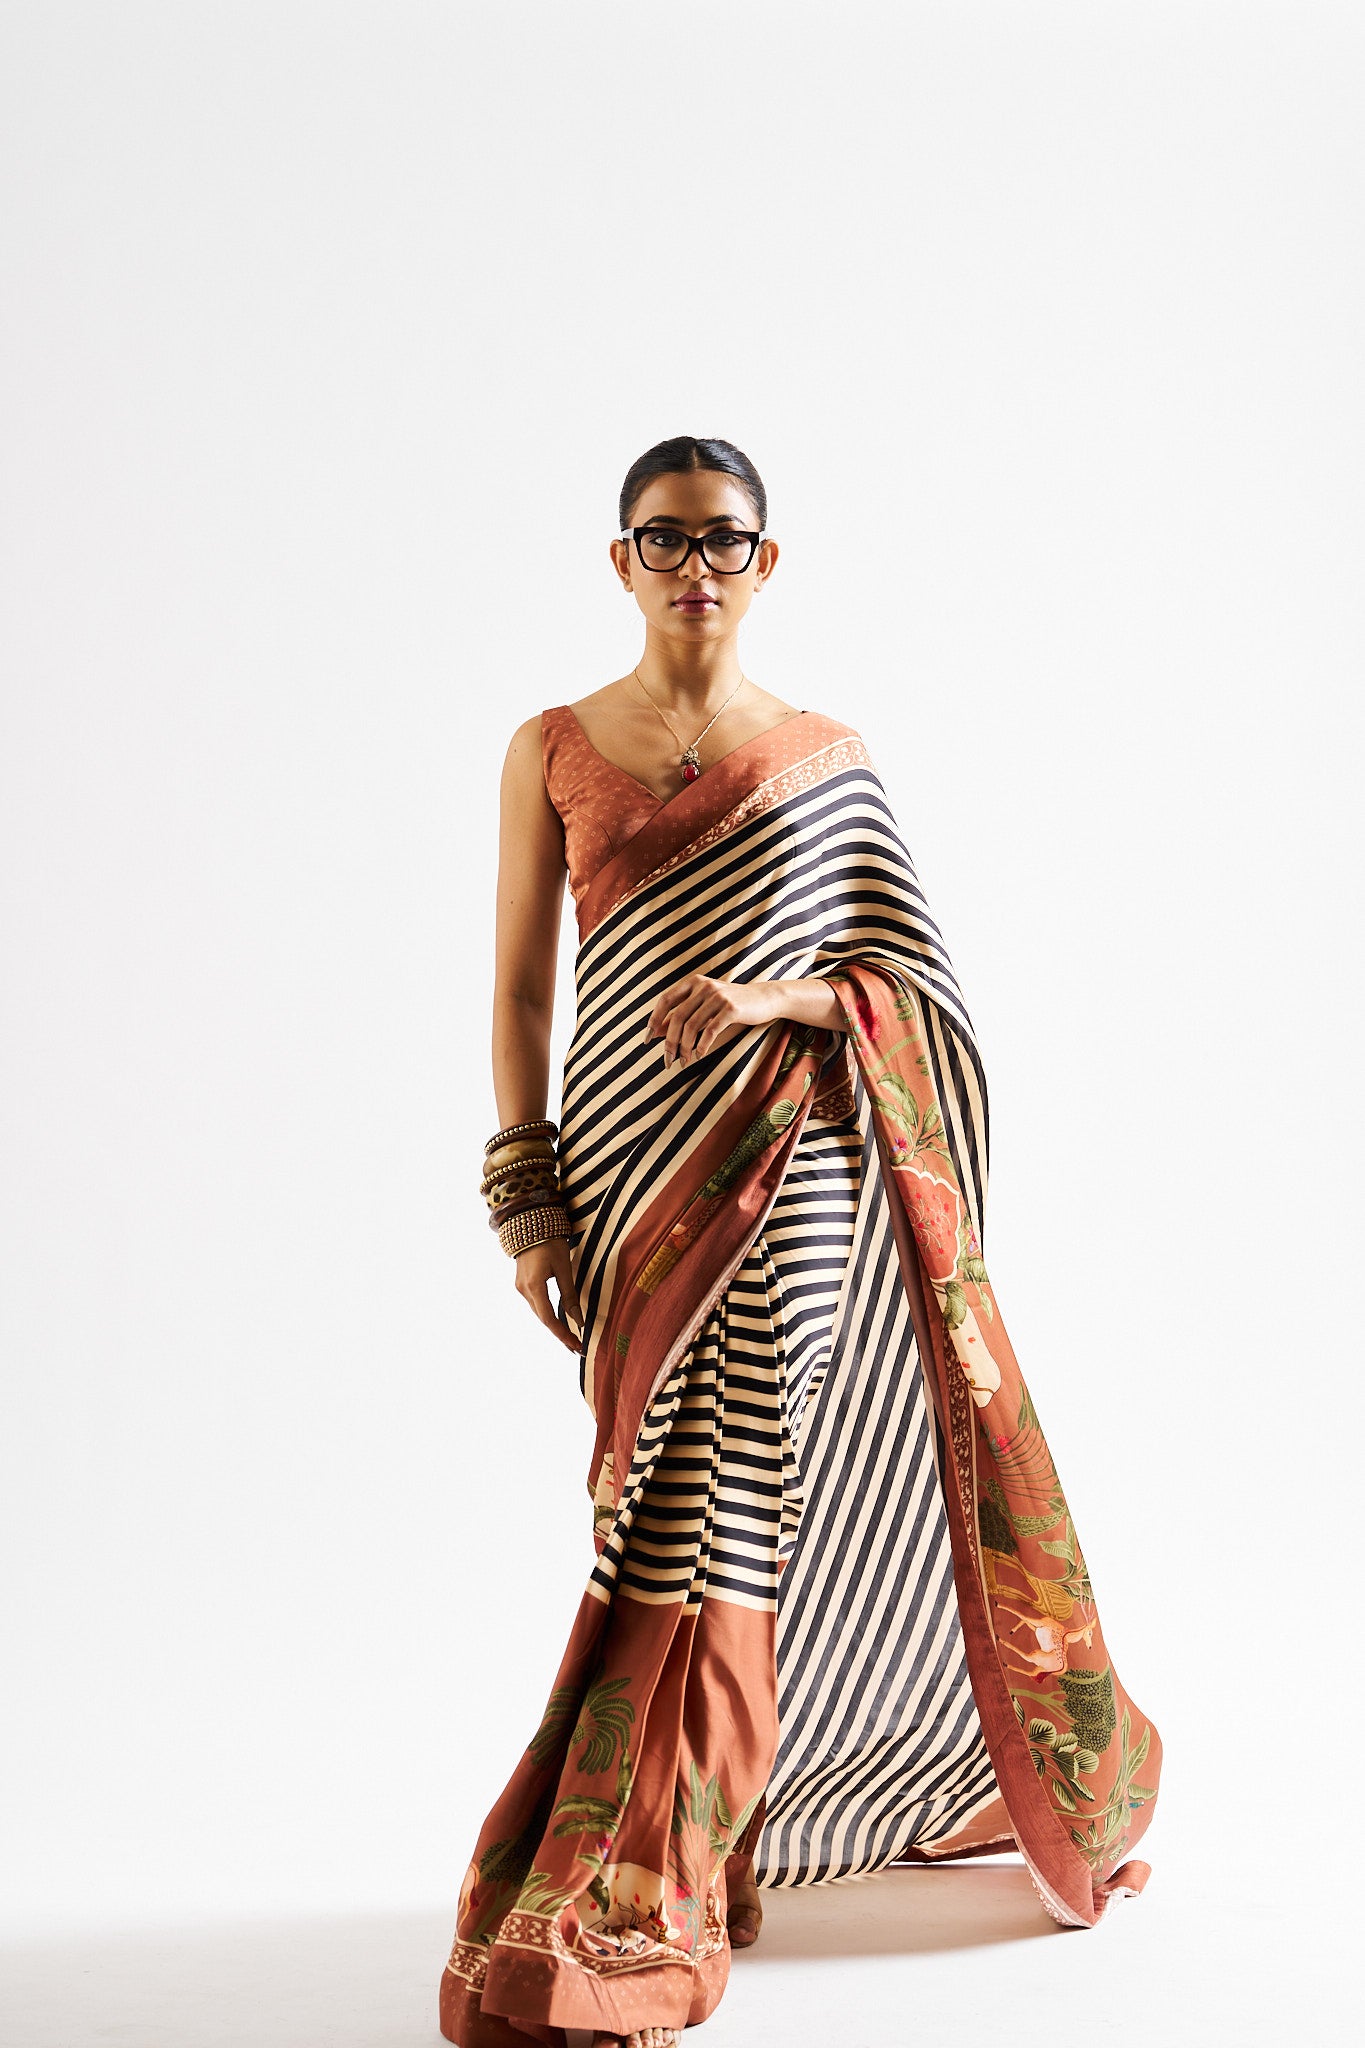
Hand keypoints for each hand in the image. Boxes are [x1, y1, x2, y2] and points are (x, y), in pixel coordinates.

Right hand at [513, 1236, 582, 1351]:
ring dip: (554, 1325)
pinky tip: (560, 1320)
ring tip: (571, 1337)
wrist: (529, 1223)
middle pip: (543, 1319)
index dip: (563, 1334)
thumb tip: (579, 1320)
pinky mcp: (523, 1283)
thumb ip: (570, 1295)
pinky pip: (537, 1304)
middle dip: (560, 1334)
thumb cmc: (549, 1242)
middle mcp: (524, 1290)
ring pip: (539, 1312)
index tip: (577, 1346)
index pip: (549, 1319)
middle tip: (577, 1347)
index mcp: (534, 1286)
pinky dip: (549, 1313)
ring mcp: (521, 1287)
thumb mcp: (563, 1267)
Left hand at [643, 974, 777, 1068]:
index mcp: (693, 982)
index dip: (654, 1020)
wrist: (763, 999)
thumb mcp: (703, 1006)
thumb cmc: (730, 1005)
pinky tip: (699, 1055)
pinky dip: (702, 1046)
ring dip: (686, 1048)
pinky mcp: (731, 1008)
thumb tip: (654, 1032)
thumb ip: (681, 1015)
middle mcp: (703, 986)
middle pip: (677, 1017)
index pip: (665, 1000)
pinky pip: (710, 1030)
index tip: (647, 1039)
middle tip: (667, 1060)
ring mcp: (718, 996)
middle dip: (670, 1042)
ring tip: (685, 1061)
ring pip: (692, 1026)